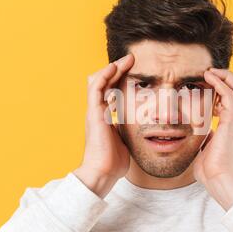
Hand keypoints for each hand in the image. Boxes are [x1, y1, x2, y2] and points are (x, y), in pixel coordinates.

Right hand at [74, 54, 134, 197]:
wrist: (103, 172)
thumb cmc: (114, 161)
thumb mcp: (124, 140)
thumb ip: (127, 130)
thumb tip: (139, 127)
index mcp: (104, 117)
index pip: (110, 91)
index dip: (120, 79)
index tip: (133, 71)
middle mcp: (97, 111)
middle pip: (103, 82)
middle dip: (117, 69)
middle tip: (132, 60)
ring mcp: (94, 111)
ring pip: (98, 81)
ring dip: (112, 68)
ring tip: (127, 59)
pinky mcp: (94, 113)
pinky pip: (96, 88)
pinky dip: (105, 75)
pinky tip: (114, 67)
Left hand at [193, 67, 232, 209]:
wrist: (217, 179)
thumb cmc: (210, 169)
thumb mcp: (204, 149)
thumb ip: (204, 139)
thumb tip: (199, 135)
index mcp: (229, 126)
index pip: (232, 100)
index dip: (222, 88)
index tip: (207, 84)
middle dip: (228, 78)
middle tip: (211, 72)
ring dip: (226, 76)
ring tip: (211, 70)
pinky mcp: (230, 121)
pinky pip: (227, 95)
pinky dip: (220, 82)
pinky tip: (209, 77)